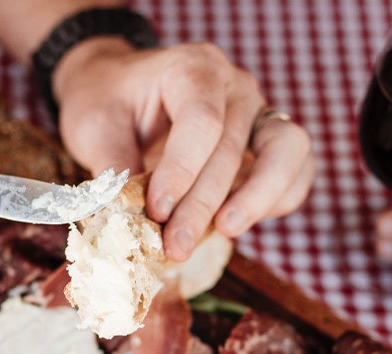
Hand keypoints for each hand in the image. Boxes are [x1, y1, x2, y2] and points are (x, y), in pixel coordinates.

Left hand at [51, 39, 314, 260]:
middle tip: (176, 246)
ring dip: (258, 199)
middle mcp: (234, 88)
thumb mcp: (93, 126)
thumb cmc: (107, 102)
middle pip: (233, 147)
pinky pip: (297, 171)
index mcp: (192, 69)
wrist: (121, 91)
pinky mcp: (269, 146)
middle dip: (204, 205)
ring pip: (287, 151)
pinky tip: (236, 226)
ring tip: (224, 232)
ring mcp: (258, 115)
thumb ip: (113, 167)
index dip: (182, 171)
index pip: (201, 121)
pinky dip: (277, 201)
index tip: (157, 210)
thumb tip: (125, 219)